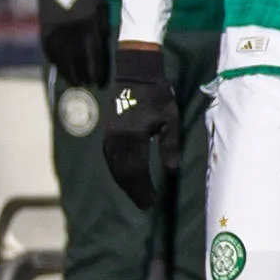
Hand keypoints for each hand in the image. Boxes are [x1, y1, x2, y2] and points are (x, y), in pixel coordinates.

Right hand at [31, 0, 109, 90]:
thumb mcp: (100, 6)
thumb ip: (103, 27)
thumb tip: (103, 48)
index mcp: (88, 25)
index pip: (93, 54)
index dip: (97, 69)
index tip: (100, 81)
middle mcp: (71, 31)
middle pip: (77, 61)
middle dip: (83, 75)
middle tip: (89, 85)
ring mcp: (55, 31)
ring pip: (61, 60)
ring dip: (69, 73)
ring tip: (77, 82)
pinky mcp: (44, 30)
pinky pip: (50, 52)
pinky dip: (56, 63)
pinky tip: (63, 70)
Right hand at [102, 41, 178, 211]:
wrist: (135, 73)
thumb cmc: (158, 95)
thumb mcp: (170, 119)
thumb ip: (170, 145)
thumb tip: (171, 171)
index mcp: (133, 137)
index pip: (137, 171)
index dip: (144, 189)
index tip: (154, 203)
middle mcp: (117, 139)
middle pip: (123, 173)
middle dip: (135, 191)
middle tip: (146, 206)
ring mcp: (109, 135)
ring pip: (115, 167)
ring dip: (125, 184)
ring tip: (138, 197)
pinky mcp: (108, 132)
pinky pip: (110, 158)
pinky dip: (118, 172)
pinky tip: (126, 179)